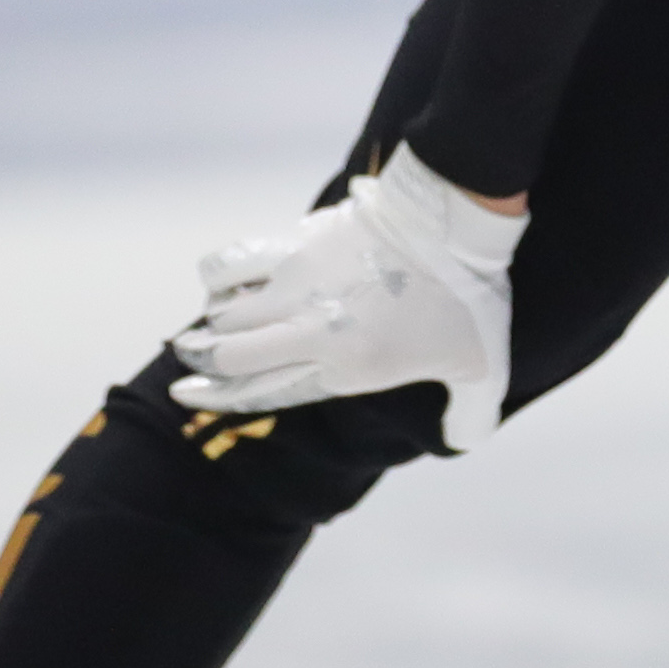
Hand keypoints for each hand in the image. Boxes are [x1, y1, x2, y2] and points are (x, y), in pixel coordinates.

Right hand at [170, 144, 527, 449]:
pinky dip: (218, 275)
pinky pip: (232, 263)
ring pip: (225, 314)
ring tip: (209, 324)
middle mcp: (312, 332)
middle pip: (230, 355)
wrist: (452, 225)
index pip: (263, 393)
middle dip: (202, 361)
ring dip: (211, 322)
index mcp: (348, 368)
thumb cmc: (471, 298)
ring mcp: (299, 286)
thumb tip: (463, 443)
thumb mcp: (484, 369)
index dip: (217, 397)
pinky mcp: (294, 244)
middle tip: (191, 356)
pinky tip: (220, 279)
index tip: (184, 393)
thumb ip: (471, 414)